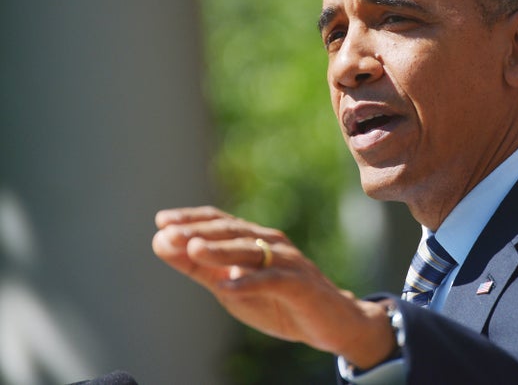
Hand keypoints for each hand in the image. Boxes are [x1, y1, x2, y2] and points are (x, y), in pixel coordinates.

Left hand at [152, 206, 394, 367]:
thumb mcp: (232, 287)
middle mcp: (271, 243)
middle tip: (169, 232)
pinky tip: (227, 287)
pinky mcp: (300, 285)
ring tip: (194, 249)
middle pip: (232, 231)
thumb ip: (199, 267)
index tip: (162, 220)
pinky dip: (250, 282)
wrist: (332, 323)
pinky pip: (272, 281)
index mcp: (254, 240)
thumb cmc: (279, 302)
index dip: (192, 219)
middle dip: (199, 231)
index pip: (220, 222)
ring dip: (221, 250)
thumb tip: (161, 242)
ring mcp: (288, 262)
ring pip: (250, 251)